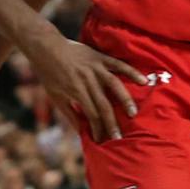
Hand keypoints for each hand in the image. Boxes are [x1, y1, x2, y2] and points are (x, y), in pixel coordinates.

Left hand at [18, 31, 143, 142]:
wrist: (46, 48)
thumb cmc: (49, 74)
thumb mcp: (56, 96)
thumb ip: (69, 114)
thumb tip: (81, 132)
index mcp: (76, 91)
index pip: (91, 115)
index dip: (97, 129)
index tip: (102, 140)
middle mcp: (87, 80)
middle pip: (103, 105)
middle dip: (112, 123)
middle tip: (120, 137)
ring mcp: (95, 68)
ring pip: (114, 85)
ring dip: (124, 100)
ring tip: (133, 113)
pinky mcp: (100, 57)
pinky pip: (118, 64)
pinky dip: (131, 72)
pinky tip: (143, 81)